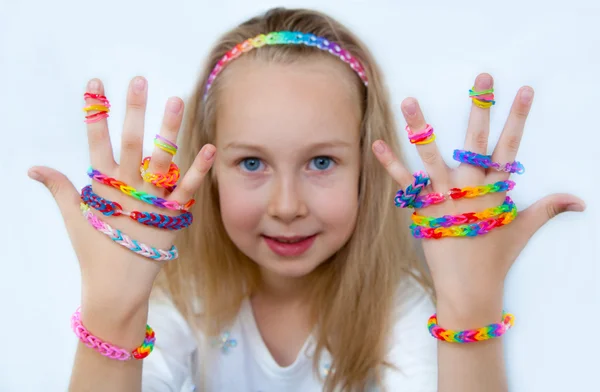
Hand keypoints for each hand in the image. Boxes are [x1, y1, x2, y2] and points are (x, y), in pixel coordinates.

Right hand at [28, 77, 214, 316]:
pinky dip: (199, 169)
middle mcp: (127, 189)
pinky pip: (188, 190)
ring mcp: (151, 202)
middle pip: (131, 143)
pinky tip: (208, 146)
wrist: (116, 288)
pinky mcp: (172, 217)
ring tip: (176, 100)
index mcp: (102, 187)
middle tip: (140, 80)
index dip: (96, 113)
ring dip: (168, 130)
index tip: (96, 83)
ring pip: (161, 160)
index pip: (97, 142)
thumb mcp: (74, 217)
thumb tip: (33, 168)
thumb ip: (59, 188)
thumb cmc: (95, 251)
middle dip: (134, 111)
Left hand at [373, 73, 584, 318]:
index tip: (523, 90)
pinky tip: (377, 143)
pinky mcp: (423, 209)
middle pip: (476, 142)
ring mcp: (445, 198)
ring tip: (409, 100)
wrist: (470, 288)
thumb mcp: (523, 230)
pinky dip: (390, 164)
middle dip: (480, 108)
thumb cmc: (496, 258)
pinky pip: (404, 183)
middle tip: (481, 78)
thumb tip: (580, 200)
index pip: (510, 148)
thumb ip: (547, 208)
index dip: (518, 118)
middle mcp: (471, 188)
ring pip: (431, 156)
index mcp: (496, 190)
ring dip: (420, 126)